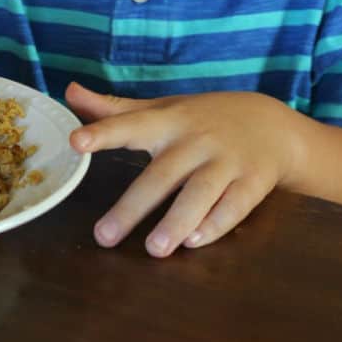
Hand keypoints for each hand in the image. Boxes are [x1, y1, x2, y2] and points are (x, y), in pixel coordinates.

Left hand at [66, 83, 302, 256]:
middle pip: (162, 174)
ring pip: (201, 193)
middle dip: (133, 206)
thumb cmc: (203, 119)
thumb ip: (114, 108)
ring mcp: (227, 161)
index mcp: (168, 121)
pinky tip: (195, 242)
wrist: (272, 125)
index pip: (129, 124)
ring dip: (177, 221)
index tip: (75, 141)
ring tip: (155, 250)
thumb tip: (69, 92)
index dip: (102, 132)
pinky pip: (235, 206)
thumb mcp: (161, 109)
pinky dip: (216, 224)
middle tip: (104, 236)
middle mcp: (195, 140)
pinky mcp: (254, 181)